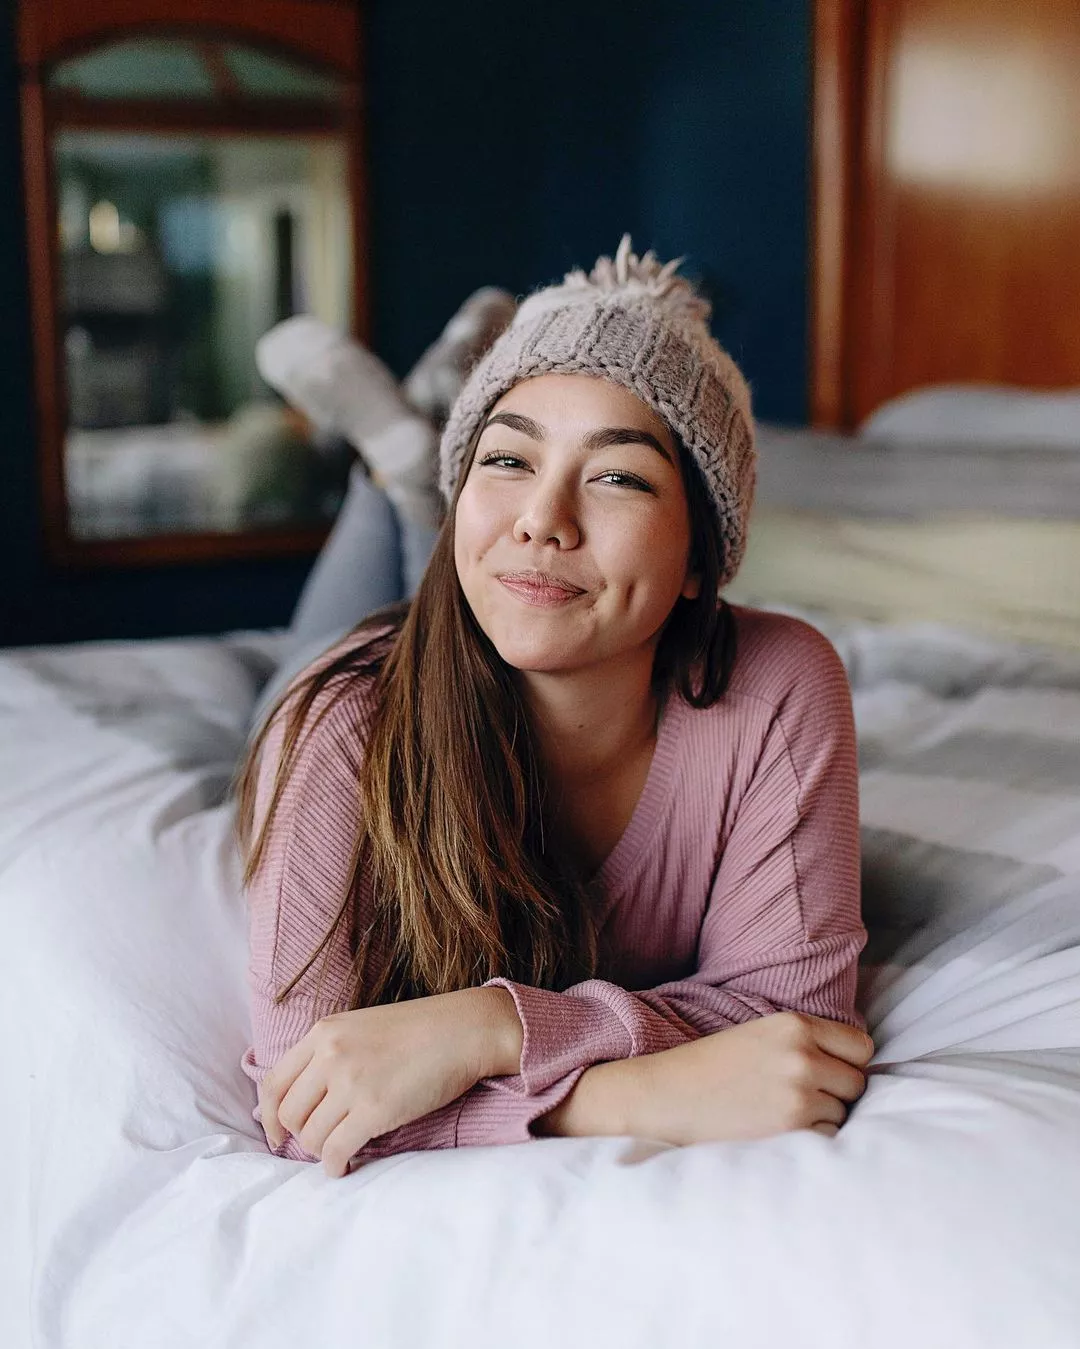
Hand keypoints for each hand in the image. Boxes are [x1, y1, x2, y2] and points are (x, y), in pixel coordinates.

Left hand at [257, 986, 521, 1177]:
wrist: (464, 1030)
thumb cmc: (420, 1030)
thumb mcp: (362, 1027)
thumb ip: (331, 1053)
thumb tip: (307, 1098)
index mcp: (324, 1032)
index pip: (273, 1083)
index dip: (268, 1117)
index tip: (277, 1134)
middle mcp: (330, 1055)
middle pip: (289, 1113)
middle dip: (300, 1136)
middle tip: (320, 1142)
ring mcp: (351, 1081)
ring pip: (311, 1136)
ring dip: (321, 1151)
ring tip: (339, 1151)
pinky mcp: (374, 1109)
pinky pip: (336, 1150)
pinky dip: (336, 1165)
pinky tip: (346, 1166)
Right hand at [615, 1011, 873, 1145]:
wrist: (666, 1096)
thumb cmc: (711, 1068)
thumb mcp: (761, 1036)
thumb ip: (806, 1044)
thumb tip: (857, 1070)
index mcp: (795, 1024)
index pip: (861, 1047)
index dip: (848, 1063)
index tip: (829, 1073)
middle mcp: (803, 1055)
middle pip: (857, 1083)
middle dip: (837, 1094)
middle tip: (800, 1099)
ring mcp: (799, 1093)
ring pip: (843, 1114)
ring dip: (822, 1119)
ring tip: (780, 1114)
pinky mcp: (792, 1128)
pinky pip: (827, 1139)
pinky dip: (810, 1141)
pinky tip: (777, 1132)